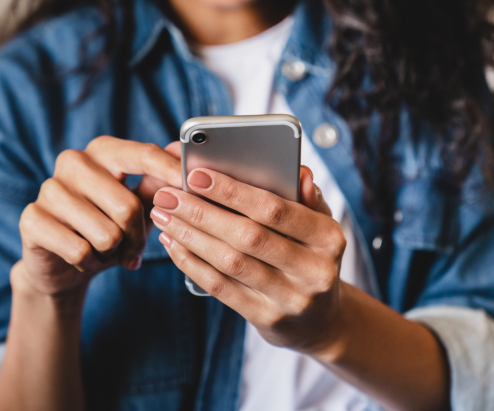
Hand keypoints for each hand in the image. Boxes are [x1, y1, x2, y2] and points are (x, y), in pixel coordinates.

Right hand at [16, 138, 181, 297]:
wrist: (63, 264)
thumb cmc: (107, 227)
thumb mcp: (138, 206)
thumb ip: (158, 183)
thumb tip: (182, 155)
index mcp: (103, 151)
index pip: (142, 154)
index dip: (169, 171)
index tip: (191, 183)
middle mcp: (73, 161)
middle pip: (128, 206)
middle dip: (136, 237)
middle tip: (132, 248)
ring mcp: (49, 188)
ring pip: (106, 234)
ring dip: (112, 253)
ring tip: (104, 250)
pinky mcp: (32, 218)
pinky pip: (80, 251)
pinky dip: (89, 263)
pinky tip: (83, 258)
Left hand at [150, 166, 346, 352]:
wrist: (321, 320)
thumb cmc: (311, 257)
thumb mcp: (319, 226)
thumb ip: (306, 197)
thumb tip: (298, 172)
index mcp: (329, 238)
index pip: (276, 210)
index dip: (233, 191)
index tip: (197, 175)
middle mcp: (314, 270)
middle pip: (248, 236)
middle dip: (202, 212)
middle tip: (168, 195)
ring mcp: (291, 299)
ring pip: (230, 263)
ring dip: (190, 236)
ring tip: (164, 216)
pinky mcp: (267, 319)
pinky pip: (221, 288)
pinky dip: (192, 263)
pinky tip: (173, 244)